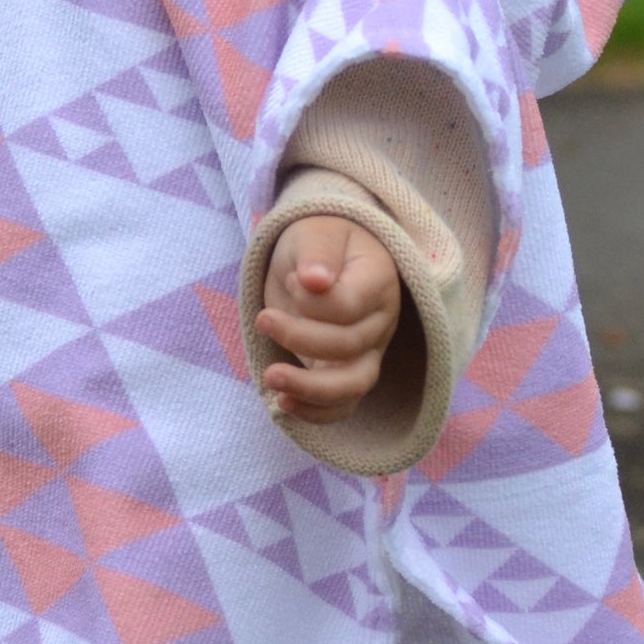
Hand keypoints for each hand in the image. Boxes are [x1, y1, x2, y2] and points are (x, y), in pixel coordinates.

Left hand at [256, 216, 400, 426]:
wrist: (323, 254)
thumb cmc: (320, 238)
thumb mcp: (314, 232)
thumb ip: (317, 254)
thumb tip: (315, 281)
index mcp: (379, 281)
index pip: (347, 307)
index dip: (311, 301)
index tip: (293, 279)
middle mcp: (381, 320)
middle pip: (349, 347)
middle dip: (300, 339)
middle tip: (263, 319)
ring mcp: (368, 350)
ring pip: (353, 386)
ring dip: (309, 389)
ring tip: (270, 378)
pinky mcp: (346, 371)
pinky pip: (342, 405)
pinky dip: (314, 412)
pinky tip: (282, 402)